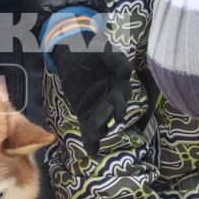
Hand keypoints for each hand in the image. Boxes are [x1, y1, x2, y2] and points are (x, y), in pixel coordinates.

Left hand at [50, 26, 131, 157]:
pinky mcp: (84, 110)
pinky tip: (92, 150)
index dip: (120, 104)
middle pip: (112, 110)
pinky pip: (87, 125)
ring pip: (101, 120)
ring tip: (94, 137)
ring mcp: (98, 105)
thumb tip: (128, 73)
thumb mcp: (104, 49)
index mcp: (119, 82)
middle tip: (102, 125)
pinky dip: (90, 138)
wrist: (70, 49)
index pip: (122, 95)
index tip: (117, 114)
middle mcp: (111, 96)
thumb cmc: (92, 48)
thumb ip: (116, 61)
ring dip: (99, 130)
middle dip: (107, 118)